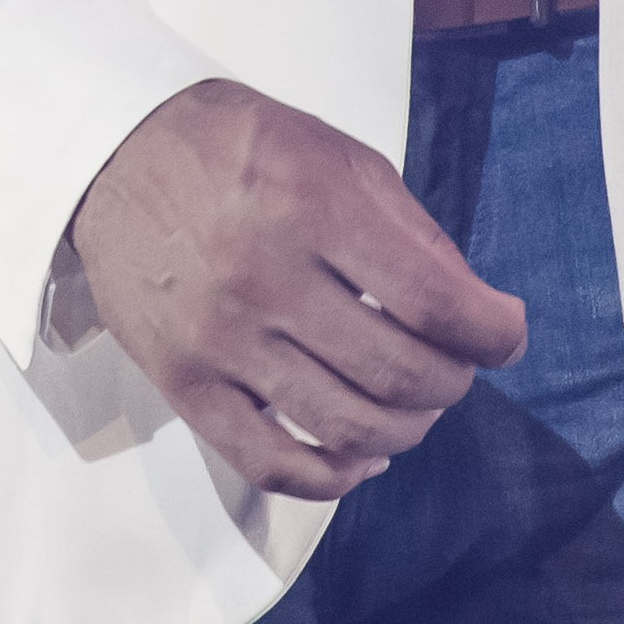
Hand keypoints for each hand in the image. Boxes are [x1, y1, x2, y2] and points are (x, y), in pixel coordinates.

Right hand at [69, 77, 526, 502]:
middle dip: (452, 381)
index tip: (507, 334)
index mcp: (313, 204)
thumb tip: (476, 308)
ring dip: (406, 430)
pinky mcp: (183, 384)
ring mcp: (220, 338)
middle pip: (396, 370)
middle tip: (459, 367)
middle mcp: (266, 276)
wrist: (116, 154)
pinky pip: (269, 463)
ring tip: (417, 408)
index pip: (431, 297)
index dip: (489, 331)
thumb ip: (408, 229)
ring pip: (344, 425)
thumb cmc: (241, 146)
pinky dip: (333, 478)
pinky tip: (362, 458)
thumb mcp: (337, 153)